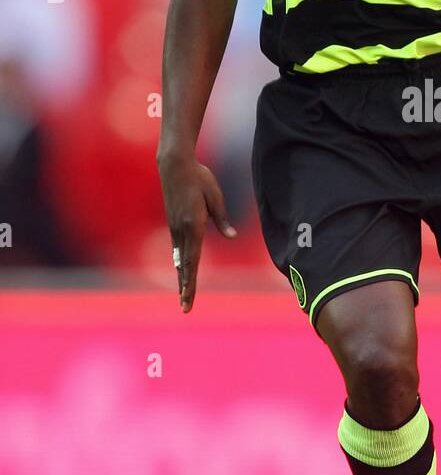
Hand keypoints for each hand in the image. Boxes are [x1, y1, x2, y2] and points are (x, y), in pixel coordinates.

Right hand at [157, 154, 236, 311]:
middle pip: (184, 266)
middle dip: (185, 288)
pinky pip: (177, 248)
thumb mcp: (215, 197)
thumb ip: (222, 219)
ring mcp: (175, 227)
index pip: (193, 260)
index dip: (191, 281)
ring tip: (183, 296)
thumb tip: (232, 237)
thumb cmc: (199, 178)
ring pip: (179, 259)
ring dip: (182, 278)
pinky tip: (181, 272)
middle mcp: (182, 230)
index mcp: (193, 225)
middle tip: (185, 308)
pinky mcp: (174, 223)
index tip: (188, 297)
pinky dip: (179, 263)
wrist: (175, 165)